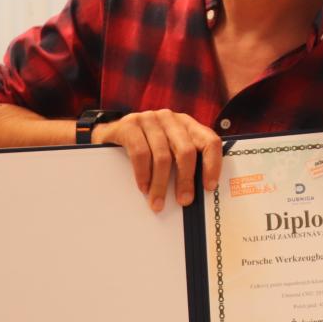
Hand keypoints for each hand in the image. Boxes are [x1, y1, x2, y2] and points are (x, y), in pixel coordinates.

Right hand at [91, 110, 222, 211]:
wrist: (109, 136)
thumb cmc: (146, 147)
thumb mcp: (168, 150)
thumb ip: (183, 162)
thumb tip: (196, 193)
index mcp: (187, 124)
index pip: (209, 141)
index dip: (212, 164)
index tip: (209, 187)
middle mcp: (170, 118)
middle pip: (186, 151)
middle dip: (186, 180)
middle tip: (184, 201)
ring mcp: (149, 119)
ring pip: (162, 156)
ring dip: (160, 184)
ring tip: (158, 203)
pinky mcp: (129, 125)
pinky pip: (140, 153)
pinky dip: (143, 174)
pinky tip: (143, 188)